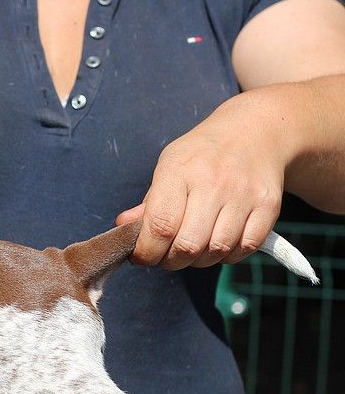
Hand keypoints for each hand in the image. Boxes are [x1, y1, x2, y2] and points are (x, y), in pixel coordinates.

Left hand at [116, 97, 286, 269]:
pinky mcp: (269, 206)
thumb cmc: (201, 155)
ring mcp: (244, 195)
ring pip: (216, 251)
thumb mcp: (167, 168)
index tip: (142, 256)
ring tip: (194, 248)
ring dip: (200, 260)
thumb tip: (122, 229)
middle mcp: (213, 183)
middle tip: (168, 255)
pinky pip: (246, 248)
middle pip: (188, 246)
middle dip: (171, 261)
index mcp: (179, 172)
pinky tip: (219, 242)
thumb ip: (147, 204)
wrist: (255, 131)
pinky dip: (228, 255)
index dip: (147, 252)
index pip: (160, 226)